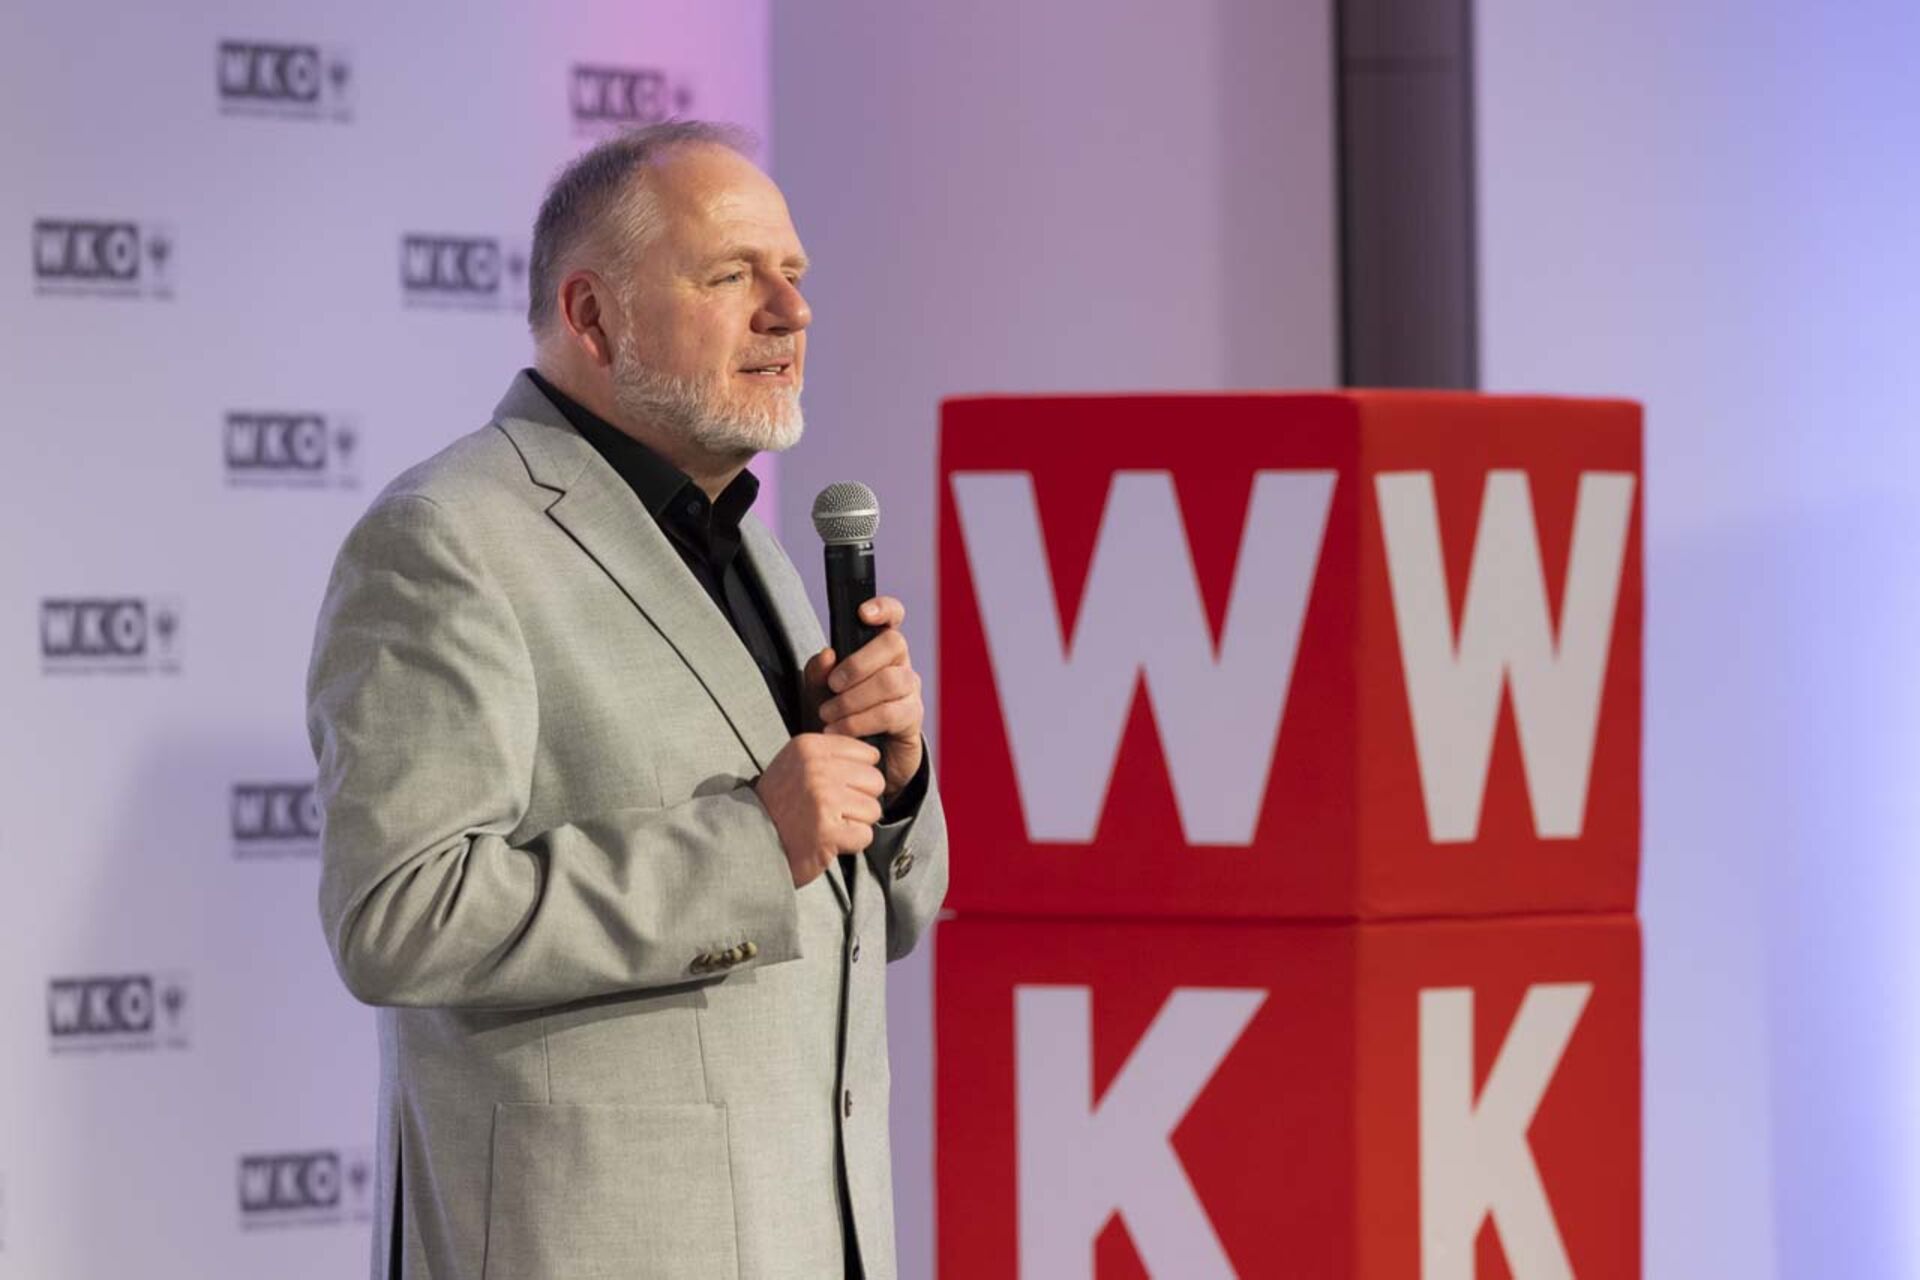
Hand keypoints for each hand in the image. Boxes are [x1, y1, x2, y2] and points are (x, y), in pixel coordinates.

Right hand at [754, 734, 885, 886]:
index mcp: (810, 747)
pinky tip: (829, 839)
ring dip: (856, 823)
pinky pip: (865, 835)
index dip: (858, 776)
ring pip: (873, 809)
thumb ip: (830, 755)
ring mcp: (823, 799)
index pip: (868, 754)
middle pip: (875, 781)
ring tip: (829, 824)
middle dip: (861, 800)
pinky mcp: (828, 830)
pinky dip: (851, 843)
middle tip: (834, 810)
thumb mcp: (796, 763)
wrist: (752, 839)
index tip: (836, 787)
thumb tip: (873, 756)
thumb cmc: (780, 804)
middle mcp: (817, 768)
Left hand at [808, 596, 924, 798]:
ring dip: (853, 699)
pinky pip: (889, 713)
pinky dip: (859, 721)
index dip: (884, 608)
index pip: (893, 617)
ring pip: (890, 680)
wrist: (853, 760)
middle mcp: (900, 664)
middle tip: (833, 685)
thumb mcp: (817, 694)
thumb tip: (827, 654)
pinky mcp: (912, 718)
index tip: (863, 613)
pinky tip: (838, 730)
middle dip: (858, 663)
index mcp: (878, 649)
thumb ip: (817, 673)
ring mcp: (910, 690)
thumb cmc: (837, 717)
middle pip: (894, 643)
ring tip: (828, 715)